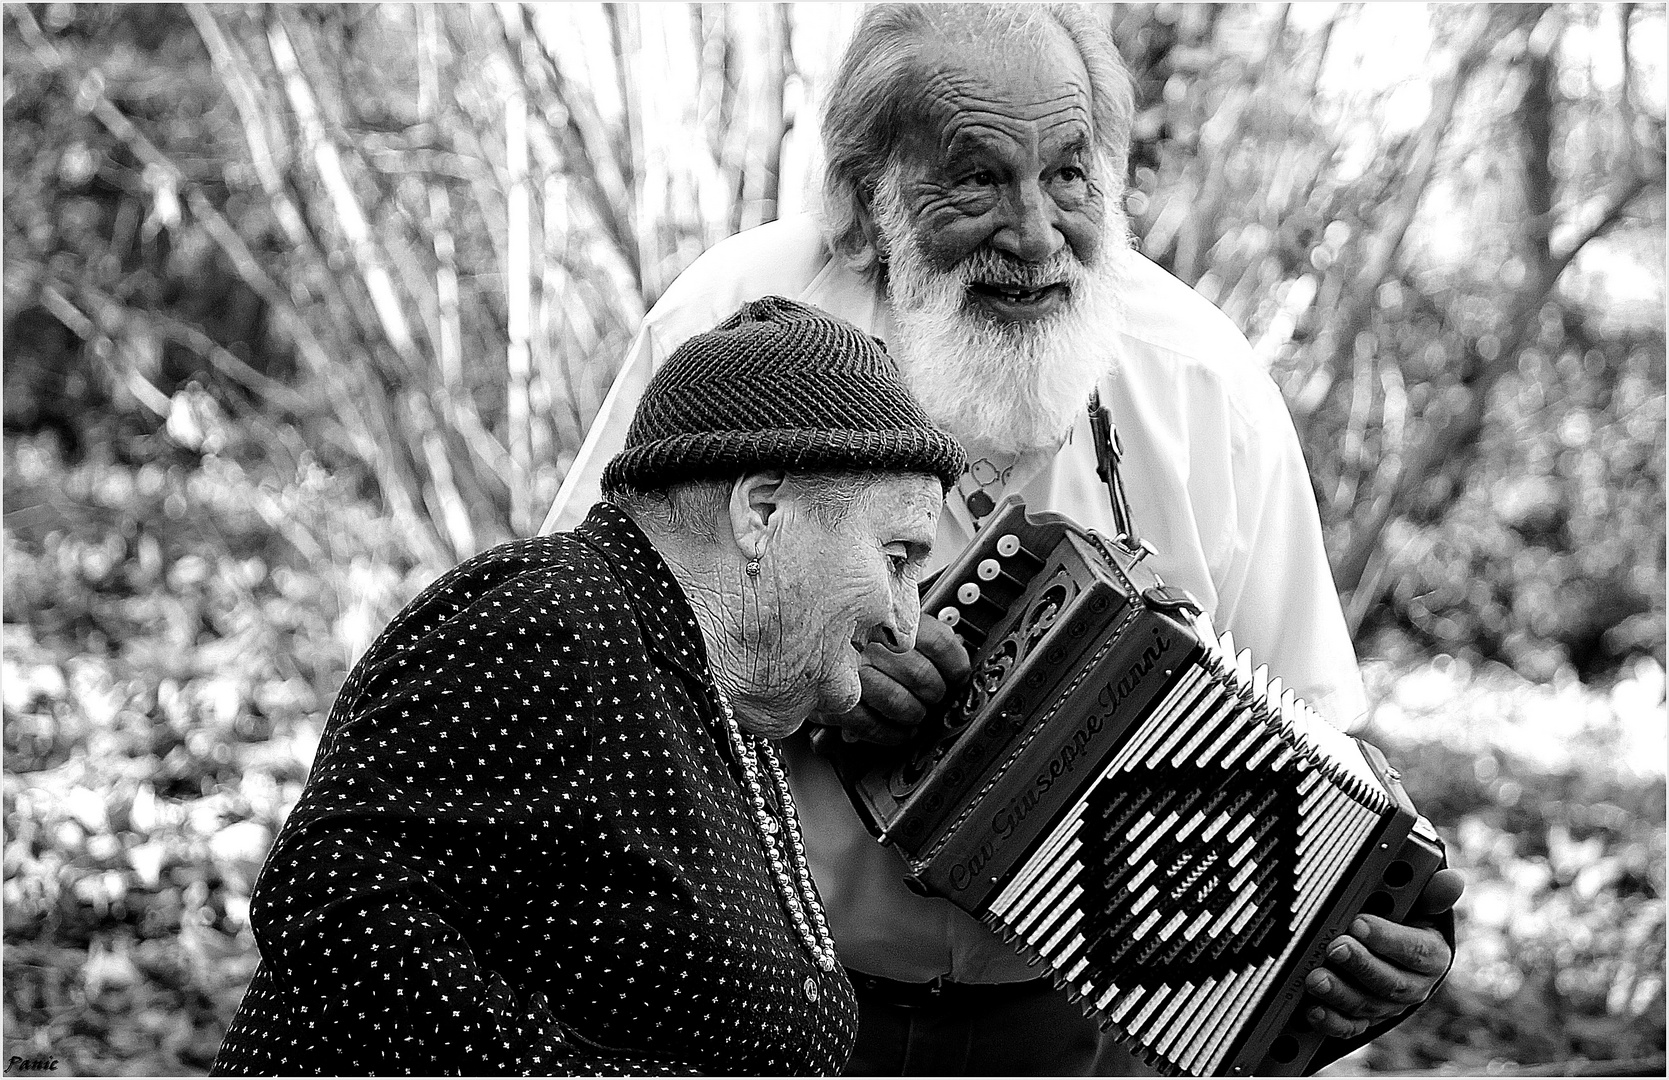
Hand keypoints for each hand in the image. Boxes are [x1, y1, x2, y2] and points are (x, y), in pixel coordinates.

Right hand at [821, 615, 970, 744]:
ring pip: (899, 702)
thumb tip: (950, 651)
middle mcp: (867, 641)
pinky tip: (898, 733)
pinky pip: (869, 725)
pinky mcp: (831, 701)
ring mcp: (848, 672)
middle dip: (935, 694)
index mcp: (883, 615)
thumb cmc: (837, 628)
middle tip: (935, 697)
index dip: (955, 663)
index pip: (937, 641)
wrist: (789, 634)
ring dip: (914, 715)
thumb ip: (907, 628)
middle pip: (921, 675)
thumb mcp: (870, 612)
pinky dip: (889, 734)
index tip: (958, 674)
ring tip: (916, 717)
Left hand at [1302, 867, 1463, 1038]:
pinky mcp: (1364, 1020)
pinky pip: (1349, 1028)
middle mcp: (1414, 986)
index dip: (1388, 938)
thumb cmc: (1401, 920)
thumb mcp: (1417, 903)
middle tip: (1335, 947)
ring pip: (1367, 1005)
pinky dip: (1331, 1021)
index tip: (1359, 922)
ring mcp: (1387, 1006)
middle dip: (1360, 965)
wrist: (1390, 953)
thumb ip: (1429, 893)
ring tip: (1316, 977)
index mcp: (1432, 956)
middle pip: (1391, 982)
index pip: (1417, 950)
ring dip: (1340, 993)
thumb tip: (1451, 880)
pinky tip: (1314, 1010)